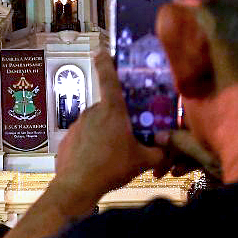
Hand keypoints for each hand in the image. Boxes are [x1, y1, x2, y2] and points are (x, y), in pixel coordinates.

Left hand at [51, 54, 170, 204]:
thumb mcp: (142, 161)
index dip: (107, 61)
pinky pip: (83, 138)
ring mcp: (77, 125)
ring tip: (112, 156)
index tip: (103, 51)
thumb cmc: (111, 168)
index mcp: (112, 109)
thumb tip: (169, 147)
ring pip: (96, 124)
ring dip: (104, 134)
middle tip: (128, 138)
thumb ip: (160, 152)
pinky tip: (97, 163)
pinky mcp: (67, 139)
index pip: (109, 76)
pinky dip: (91, 147)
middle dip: (118, 120)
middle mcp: (92, 111)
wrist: (76, 187)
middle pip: (108, 108)